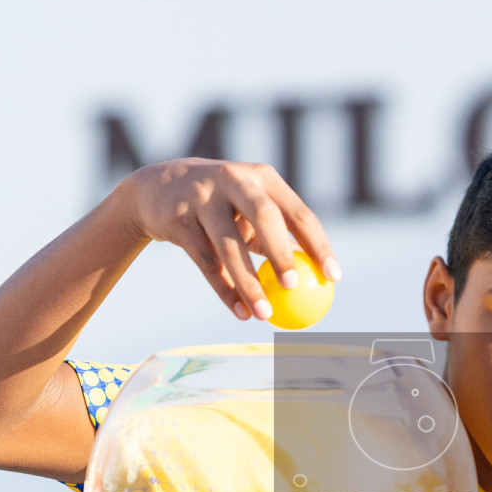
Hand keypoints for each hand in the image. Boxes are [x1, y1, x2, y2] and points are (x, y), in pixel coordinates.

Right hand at [121, 158, 340, 321]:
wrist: (158, 188)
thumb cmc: (221, 204)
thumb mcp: (249, 207)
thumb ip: (280, 234)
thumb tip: (318, 275)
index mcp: (263, 177)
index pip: (298, 213)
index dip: (318, 245)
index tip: (333, 278)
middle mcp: (235, 180)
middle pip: (264, 217)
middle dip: (281, 253)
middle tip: (294, 287)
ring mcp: (204, 196)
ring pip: (229, 246)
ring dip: (248, 284)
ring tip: (264, 314)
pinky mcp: (179, 218)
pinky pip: (206, 261)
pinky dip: (224, 289)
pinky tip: (240, 312)